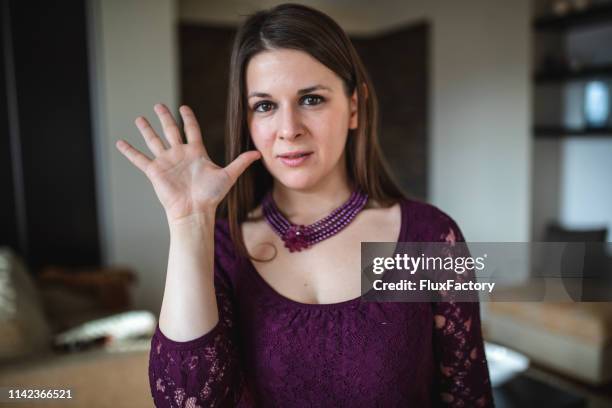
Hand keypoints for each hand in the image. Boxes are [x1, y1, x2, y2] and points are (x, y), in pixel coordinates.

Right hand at [116, 104, 260, 223]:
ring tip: (139, 118)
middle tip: (159, 105)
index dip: (188, 119)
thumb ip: (241, 162)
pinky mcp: (155, 171)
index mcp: (196, 152)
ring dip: (146, 129)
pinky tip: (120, 142)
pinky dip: (129, 151)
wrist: (195, 211)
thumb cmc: (211, 196)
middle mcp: (180, 154)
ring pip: (154, 140)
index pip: (191, 130)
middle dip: (165, 117)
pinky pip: (139, 159)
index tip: (184, 108)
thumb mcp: (228, 175)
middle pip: (170, 130)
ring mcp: (166, 161)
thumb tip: (258, 154)